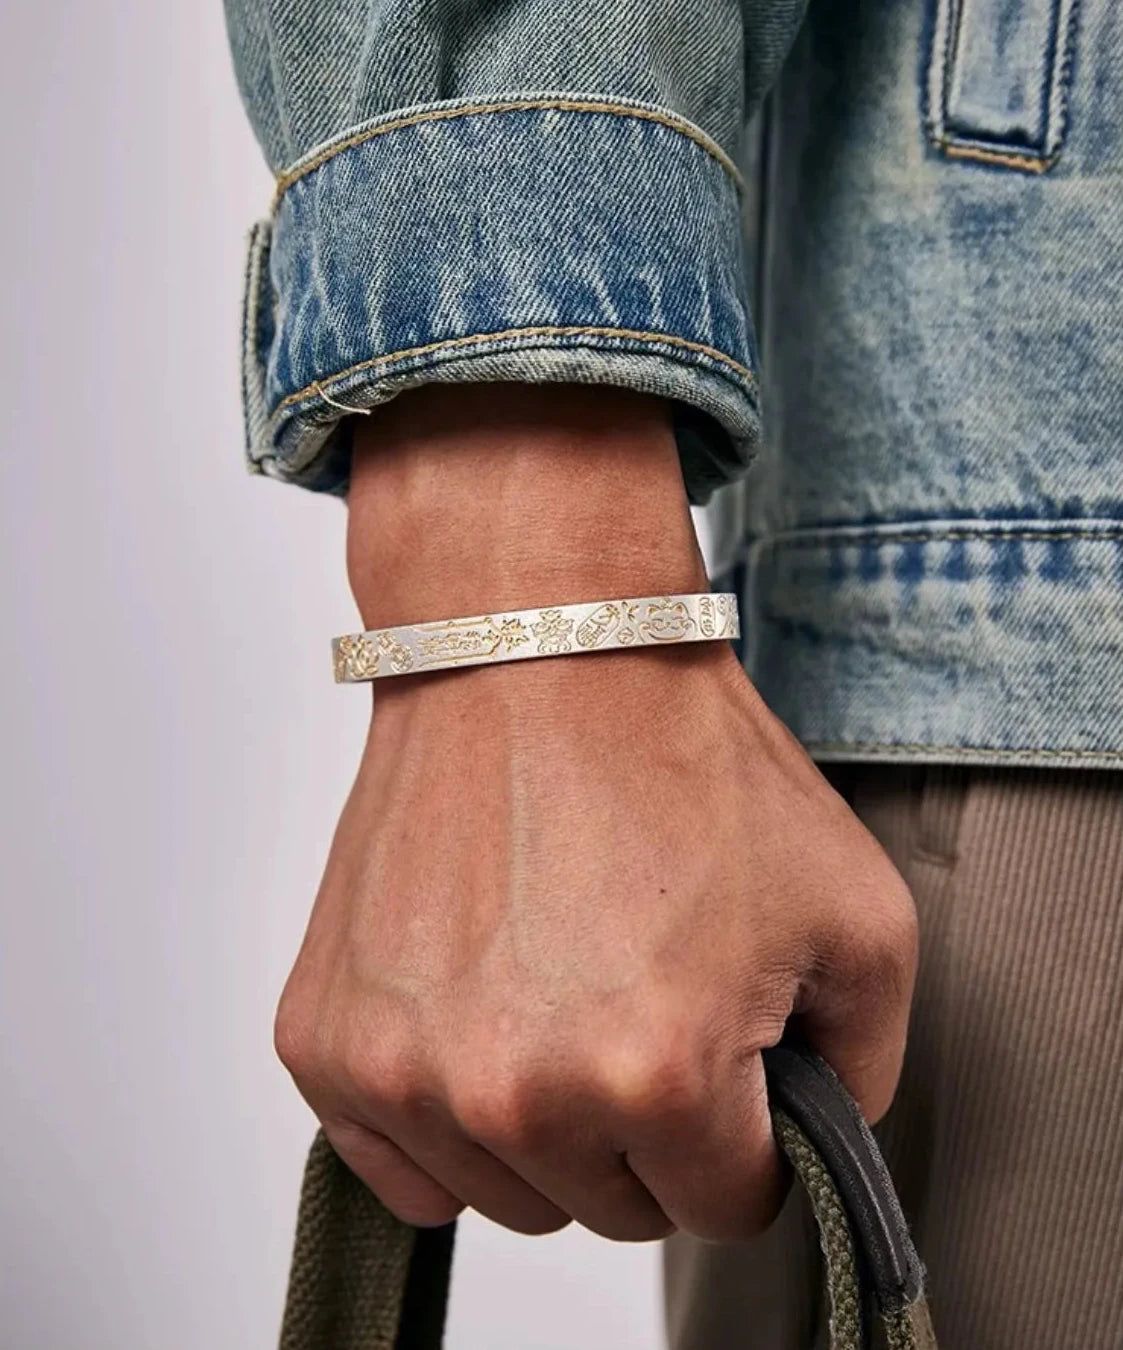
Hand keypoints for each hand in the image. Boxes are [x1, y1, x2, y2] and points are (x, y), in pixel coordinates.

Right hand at [274, 385, 917, 1241]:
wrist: (537, 651)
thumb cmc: (683, 760)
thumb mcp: (857, 912)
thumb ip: (865, 1067)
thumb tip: (815, 1143)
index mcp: (660, 1075)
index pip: (723, 1207)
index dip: (741, 1135)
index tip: (724, 1060)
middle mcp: (520, 1093)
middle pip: (608, 1209)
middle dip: (644, 1130)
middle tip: (638, 999)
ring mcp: (404, 1068)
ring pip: (500, 1191)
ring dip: (541, 1123)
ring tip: (555, 988)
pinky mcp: (324, 1039)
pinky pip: (392, 1161)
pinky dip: (439, 1113)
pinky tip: (476, 1014)